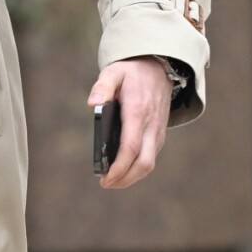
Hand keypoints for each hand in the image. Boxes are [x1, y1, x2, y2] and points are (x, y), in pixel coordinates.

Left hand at [88, 57, 170, 189]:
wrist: (159, 68)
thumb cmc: (132, 73)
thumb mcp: (114, 72)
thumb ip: (102, 86)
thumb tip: (92, 104)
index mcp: (138, 112)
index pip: (130, 148)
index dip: (118, 167)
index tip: (104, 178)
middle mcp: (151, 126)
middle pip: (143, 163)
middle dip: (125, 178)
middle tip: (106, 183)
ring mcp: (157, 132)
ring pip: (149, 164)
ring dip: (131, 177)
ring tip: (112, 180)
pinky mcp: (159, 135)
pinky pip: (150, 158)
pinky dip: (137, 168)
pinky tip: (122, 170)